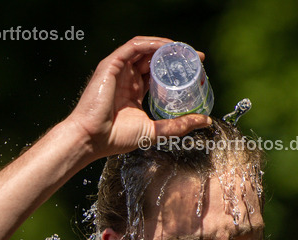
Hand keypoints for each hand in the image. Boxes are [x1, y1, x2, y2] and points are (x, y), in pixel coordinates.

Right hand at [66, 36, 211, 160]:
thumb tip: (205, 121)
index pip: (157, 72)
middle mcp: (126, 78)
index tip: (196, 68)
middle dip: (175, 55)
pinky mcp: (111, 65)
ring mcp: (118, 70)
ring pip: (145, 48)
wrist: (92, 139)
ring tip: (183, 50)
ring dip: (165, 46)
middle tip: (195, 57)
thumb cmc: (115, 138)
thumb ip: (178, 126)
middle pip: (153, 58)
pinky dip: (150, 44)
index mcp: (134, 91)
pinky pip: (133, 46)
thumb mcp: (155, 131)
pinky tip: (165, 47)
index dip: (176, 68)